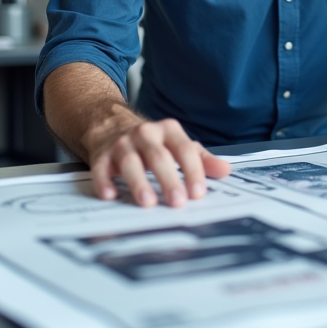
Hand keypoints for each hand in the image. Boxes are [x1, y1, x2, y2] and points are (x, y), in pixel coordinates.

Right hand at [87, 117, 230, 207]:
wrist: (111, 124)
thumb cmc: (152, 142)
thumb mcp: (179, 144)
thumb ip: (202, 159)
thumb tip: (225, 170)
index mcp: (169, 131)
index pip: (184, 150)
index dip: (192, 171)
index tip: (198, 192)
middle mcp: (145, 134)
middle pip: (158, 156)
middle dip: (168, 179)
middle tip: (177, 202)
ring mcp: (122, 143)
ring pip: (130, 161)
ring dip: (139, 182)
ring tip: (147, 202)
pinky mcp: (101, 155)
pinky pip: (101, 167)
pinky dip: (104, 181)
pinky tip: (110, 195)